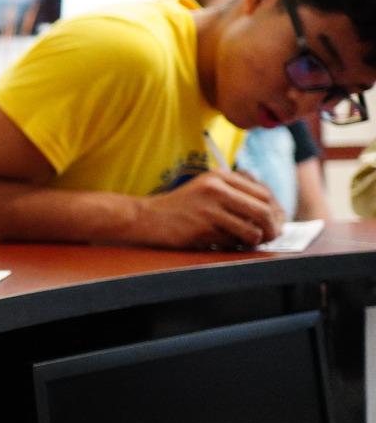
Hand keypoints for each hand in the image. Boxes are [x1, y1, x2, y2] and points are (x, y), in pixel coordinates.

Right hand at [137, 170, 285, 249]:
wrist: (146, 218)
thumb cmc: (181, 207)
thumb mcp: (207, 188)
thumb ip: (236, 194)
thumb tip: (275, 215)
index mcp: (220, 176)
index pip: (263, 194)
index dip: (276, 211)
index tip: (276, 222)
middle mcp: (216, 189)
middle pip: (264, 211)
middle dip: (273, 228)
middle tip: (271, 237)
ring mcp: (208, 210)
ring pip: (252, 230)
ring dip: (254, 241)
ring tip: (245, 241)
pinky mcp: (202, 230)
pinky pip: (232, 243)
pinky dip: (233, 246)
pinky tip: (222, 242)